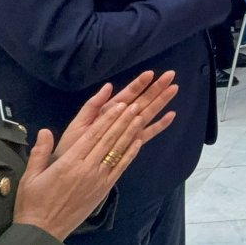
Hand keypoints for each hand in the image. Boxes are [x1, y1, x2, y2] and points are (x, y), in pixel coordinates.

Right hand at [13, 98, 157, 240]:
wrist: (44, 230)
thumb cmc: (34, 202)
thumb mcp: (30, 176)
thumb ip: (40, 152)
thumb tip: (45, 131)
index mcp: (69, 163)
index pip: (92, 136)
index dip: (107, 119)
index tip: (118, 105)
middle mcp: (87, 169)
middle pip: (108, 140)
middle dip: (122, 121)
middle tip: (134, 104)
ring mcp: (98, 179)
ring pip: (117, 151)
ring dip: (130, 133)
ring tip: (140, 116)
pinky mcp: (104, 188)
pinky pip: (120, 167)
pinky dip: (130, 153)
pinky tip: (138, 141)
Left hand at [55, 71, 178, 159]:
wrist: (71, 171)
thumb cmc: (71, 146)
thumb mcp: (78, 123)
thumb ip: (93, 105)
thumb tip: (108, 86)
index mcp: (108, 112)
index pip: (127, 94)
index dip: (138, 84)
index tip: (150, 73)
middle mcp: (121, 119)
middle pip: (142, 101)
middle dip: (156, 88)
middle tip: (171, 75)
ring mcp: (127, 131)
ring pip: (148, 114)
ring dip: (161, 102)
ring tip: (174, 89)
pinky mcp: (130, 144)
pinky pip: (148, 133)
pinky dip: (159, 125)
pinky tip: (171, 116)